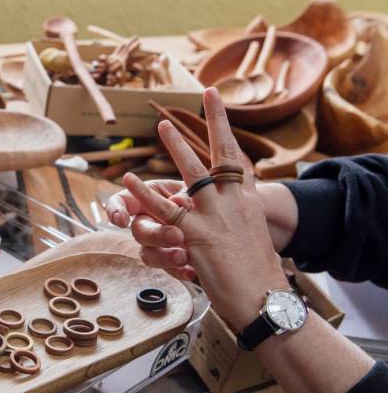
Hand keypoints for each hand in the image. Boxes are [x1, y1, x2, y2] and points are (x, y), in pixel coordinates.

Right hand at [107, 180, 195, 280]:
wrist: (220, 218)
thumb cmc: (202, 196)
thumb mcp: (197, 188)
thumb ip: (187, 192)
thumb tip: (178, 201)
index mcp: (148, 197)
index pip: (122, 201)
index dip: (116, 210)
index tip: (121, 220)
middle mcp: (148, 221)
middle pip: (138, 231)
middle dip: (155, 234)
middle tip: (177, 236)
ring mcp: (157, 244)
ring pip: (148, 254)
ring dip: (164, 256)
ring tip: (184, 257)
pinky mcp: (170, 261)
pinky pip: (169, 270)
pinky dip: (179, 271)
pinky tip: (191, 272)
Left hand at [109, 88, 289, 329]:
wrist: (263, 299)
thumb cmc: (257, 275)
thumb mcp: (252, 238)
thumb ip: (238, 218)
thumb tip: (232, 209)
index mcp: (248, 202)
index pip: (240, 159)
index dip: (229, 130)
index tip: (220, 105)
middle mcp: (235, 203)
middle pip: (224, 154)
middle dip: (215, 122)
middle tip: (205, 94)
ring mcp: (216, 217)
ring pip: (194, 173)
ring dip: (177, 148)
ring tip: (163, 125)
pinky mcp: (196, 236)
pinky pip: (165, 211)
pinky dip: (144, 195)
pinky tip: (130, 181)